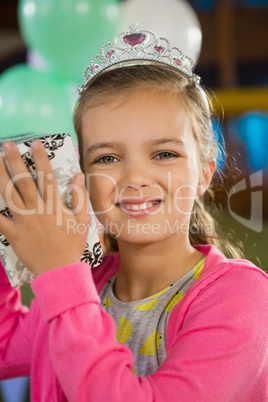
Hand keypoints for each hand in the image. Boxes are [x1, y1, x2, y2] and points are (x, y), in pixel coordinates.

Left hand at [0, 140, 89, 274]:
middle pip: (24, 180)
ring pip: (9, 195)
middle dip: (14, 160)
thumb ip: (79, 197)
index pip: (47, 176)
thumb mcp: (82, 221)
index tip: (34, 144)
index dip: (40, 158)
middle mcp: (37, 209)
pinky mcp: (13, 233)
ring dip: (0, 177)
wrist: (59, 270)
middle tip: (7, 145)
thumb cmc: (72, 245)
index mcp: (55, 205)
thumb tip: (78, 176)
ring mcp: (23, 221)